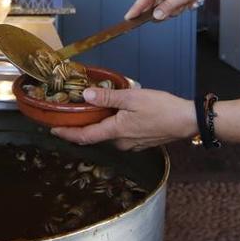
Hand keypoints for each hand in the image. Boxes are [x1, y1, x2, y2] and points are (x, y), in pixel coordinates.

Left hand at [51, 87, 194, 150]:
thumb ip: (107, 98)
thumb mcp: (132, 98)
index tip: (53, 130)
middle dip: (81, 127)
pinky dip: (111, 126)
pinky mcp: (140, 141)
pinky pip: (119, 135)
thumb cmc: (161, 108)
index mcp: (116, 131)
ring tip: (89, 110)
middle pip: (95, 136)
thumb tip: (85, 96)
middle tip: (69, 114)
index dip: (67, 134)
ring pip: (108, 135)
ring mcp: (131, 144)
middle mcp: (121, 142)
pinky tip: (113, 114)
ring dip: (97, 125)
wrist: (186, 120)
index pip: (84, 137)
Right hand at [125, 0, 217, 20]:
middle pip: (153, 6)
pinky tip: (186, 2)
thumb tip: (156, 16)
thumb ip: (169, 6)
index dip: (136, 8)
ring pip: (162, 10)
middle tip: (181, 5)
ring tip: (186, 1)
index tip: (128, 18)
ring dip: (175, 10)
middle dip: (168, 10)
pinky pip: (168, 9)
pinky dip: (178, 9)